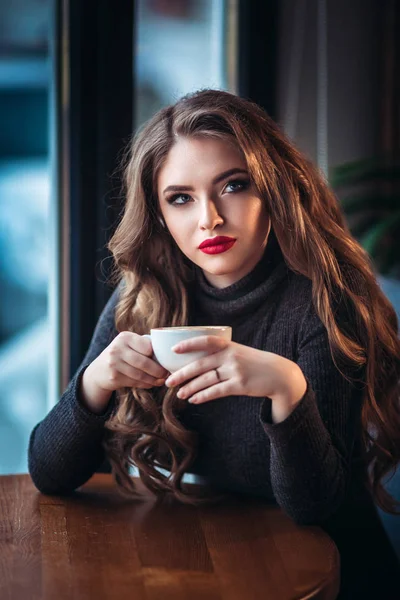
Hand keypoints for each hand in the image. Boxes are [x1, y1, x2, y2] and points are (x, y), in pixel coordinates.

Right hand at [80, 332, 168, 413]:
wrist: (99, 371)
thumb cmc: (121, 355)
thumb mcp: (128, 345)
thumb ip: (144, 346)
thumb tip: (168, 355)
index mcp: (125, 337)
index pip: (147, 346)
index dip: (157, 354)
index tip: (165, 359)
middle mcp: (117, 349)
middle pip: (144, 362)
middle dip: (159, 371)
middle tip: (166, 374)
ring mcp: (114, 363)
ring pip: (140, 375)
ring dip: (154, 380)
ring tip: (161, 380)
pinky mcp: (113, 377)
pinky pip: (135, 382)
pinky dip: (146, 384)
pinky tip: (151, 383)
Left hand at [164, 335, 306, 407]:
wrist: (277, 374)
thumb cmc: (253, 362)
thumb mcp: (238, 351)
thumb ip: (220, 353)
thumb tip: (194, 361)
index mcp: (228, 345)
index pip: (205, 341)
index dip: (188, 344)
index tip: (173, 350)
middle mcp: (230, 356)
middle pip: (200, 365)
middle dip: (182, 374)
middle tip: (168, 381)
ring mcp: (235, 371)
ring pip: (206, 380)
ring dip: (190, 388)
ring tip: (179, 394)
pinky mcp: (240, 385)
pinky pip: (217, 392)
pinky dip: (203, 396)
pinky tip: (194, 399)